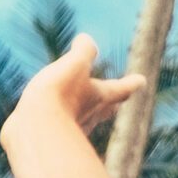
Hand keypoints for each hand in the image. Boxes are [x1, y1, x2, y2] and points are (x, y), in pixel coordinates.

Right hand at [4, 34, 146, 142]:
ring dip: (86, 114)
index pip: (120, 88)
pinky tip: (53, 120)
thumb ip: (84, 50)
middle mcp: (89, 116)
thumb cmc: (59, 95)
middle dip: (111, 104)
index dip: (130, 82)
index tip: (142, 80)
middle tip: (117, 103)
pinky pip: (60, 127)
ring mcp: (71, 129)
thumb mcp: (75, 64)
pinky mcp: (51, 138)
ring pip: (84, 121)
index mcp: (100, 97)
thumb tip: (85, 39)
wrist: (35, 129)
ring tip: (86, 111)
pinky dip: (61, 121)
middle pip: (105, 109)